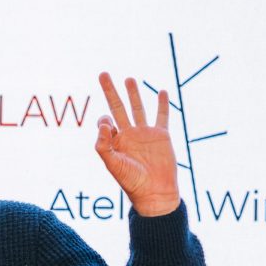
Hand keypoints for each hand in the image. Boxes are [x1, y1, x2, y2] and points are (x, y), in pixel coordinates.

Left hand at [95, 72, 179, 216]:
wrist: (154, 192)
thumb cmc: (131, 181)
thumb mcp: (112, 164)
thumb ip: (104, 145)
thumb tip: (104, 122)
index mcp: (114, 140)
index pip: (105, 121)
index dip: (103, 119)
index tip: (109, 126)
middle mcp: (128, 134)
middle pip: (117, 107)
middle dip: (110, 91)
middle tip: (103, 73)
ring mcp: (145, 133)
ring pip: (138, 108)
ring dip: (133, 93)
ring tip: (129, 78)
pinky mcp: (161, 135)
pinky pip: (162, 116)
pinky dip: (162, 104)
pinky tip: (161, 91)